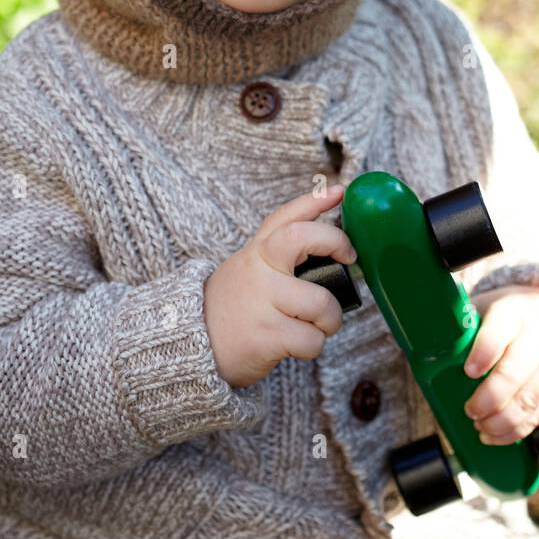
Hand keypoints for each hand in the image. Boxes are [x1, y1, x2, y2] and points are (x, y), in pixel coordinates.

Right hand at [203, 182, 356, 388]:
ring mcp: (262, 301)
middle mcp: (258, 269)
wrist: (191, 346)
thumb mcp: (247, 270)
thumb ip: (277, 255)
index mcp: (256, 252)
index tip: (340, 191)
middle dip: (336, 242)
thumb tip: (327, 247)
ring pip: (322, 303)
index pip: (286, 216)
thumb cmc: (232, 307)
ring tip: (319, 325)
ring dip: (331, 319)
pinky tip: (299, 345)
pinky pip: (312, 340)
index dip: (315, 201)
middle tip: (348, 259)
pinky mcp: (266, 335)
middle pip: (302, 238)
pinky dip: (314, 346)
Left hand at [462, 284, 538, 445]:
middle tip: (469, 410)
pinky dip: (516, 430)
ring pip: (529, 400)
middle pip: (515, 372)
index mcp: (514, 313)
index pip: (499, 332)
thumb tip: (427, 346)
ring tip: (480, 428)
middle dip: (489, 398)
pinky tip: (496, 435)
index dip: (483, 353)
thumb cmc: (513, 316)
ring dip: (501, 421)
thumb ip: (464, 326)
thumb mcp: (490, 307)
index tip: (468, 372)